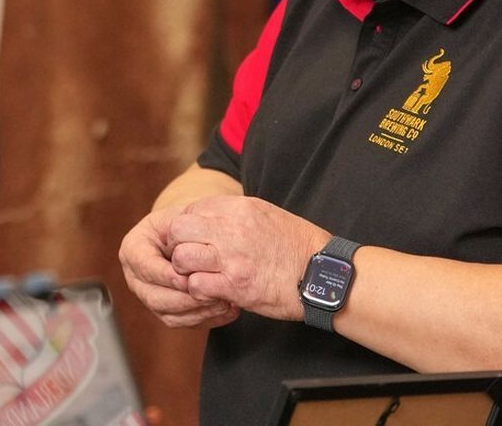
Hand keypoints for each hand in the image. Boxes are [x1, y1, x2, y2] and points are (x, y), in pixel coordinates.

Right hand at [120, 205, 239, 328]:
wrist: (190, 235)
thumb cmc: (184, 223)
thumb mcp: (179, 218)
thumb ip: (181, 232)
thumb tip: (188, 253)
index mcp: (133, 250)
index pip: (144, 267)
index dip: (165, 275)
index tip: (186, 279)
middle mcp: (136, 277)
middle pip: (153, 297)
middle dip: (183, 299)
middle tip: (208, 294)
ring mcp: (150, 297)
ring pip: (168, 314)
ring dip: (196, 311)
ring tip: (221, 302)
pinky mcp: (167, 312)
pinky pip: (183, 322)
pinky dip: (205, 318)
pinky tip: (225, 308)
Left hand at [167, 195, 328, 320]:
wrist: (323, 274)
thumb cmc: (297, 246)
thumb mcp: (265, 214)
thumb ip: (235, 213)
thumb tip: (209, 217)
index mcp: (238, 208)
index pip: (190, 211)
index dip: (187, 229)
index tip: (196, 242)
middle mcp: (231, 228)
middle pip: (178, 230)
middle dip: (177, 246)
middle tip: (190, 259)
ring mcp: (231, 257)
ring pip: (181, 257)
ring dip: (185, 270)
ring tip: (200, 276)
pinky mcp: (235, 285)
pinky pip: (196, 285)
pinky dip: (199, 291)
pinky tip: (213, 292)